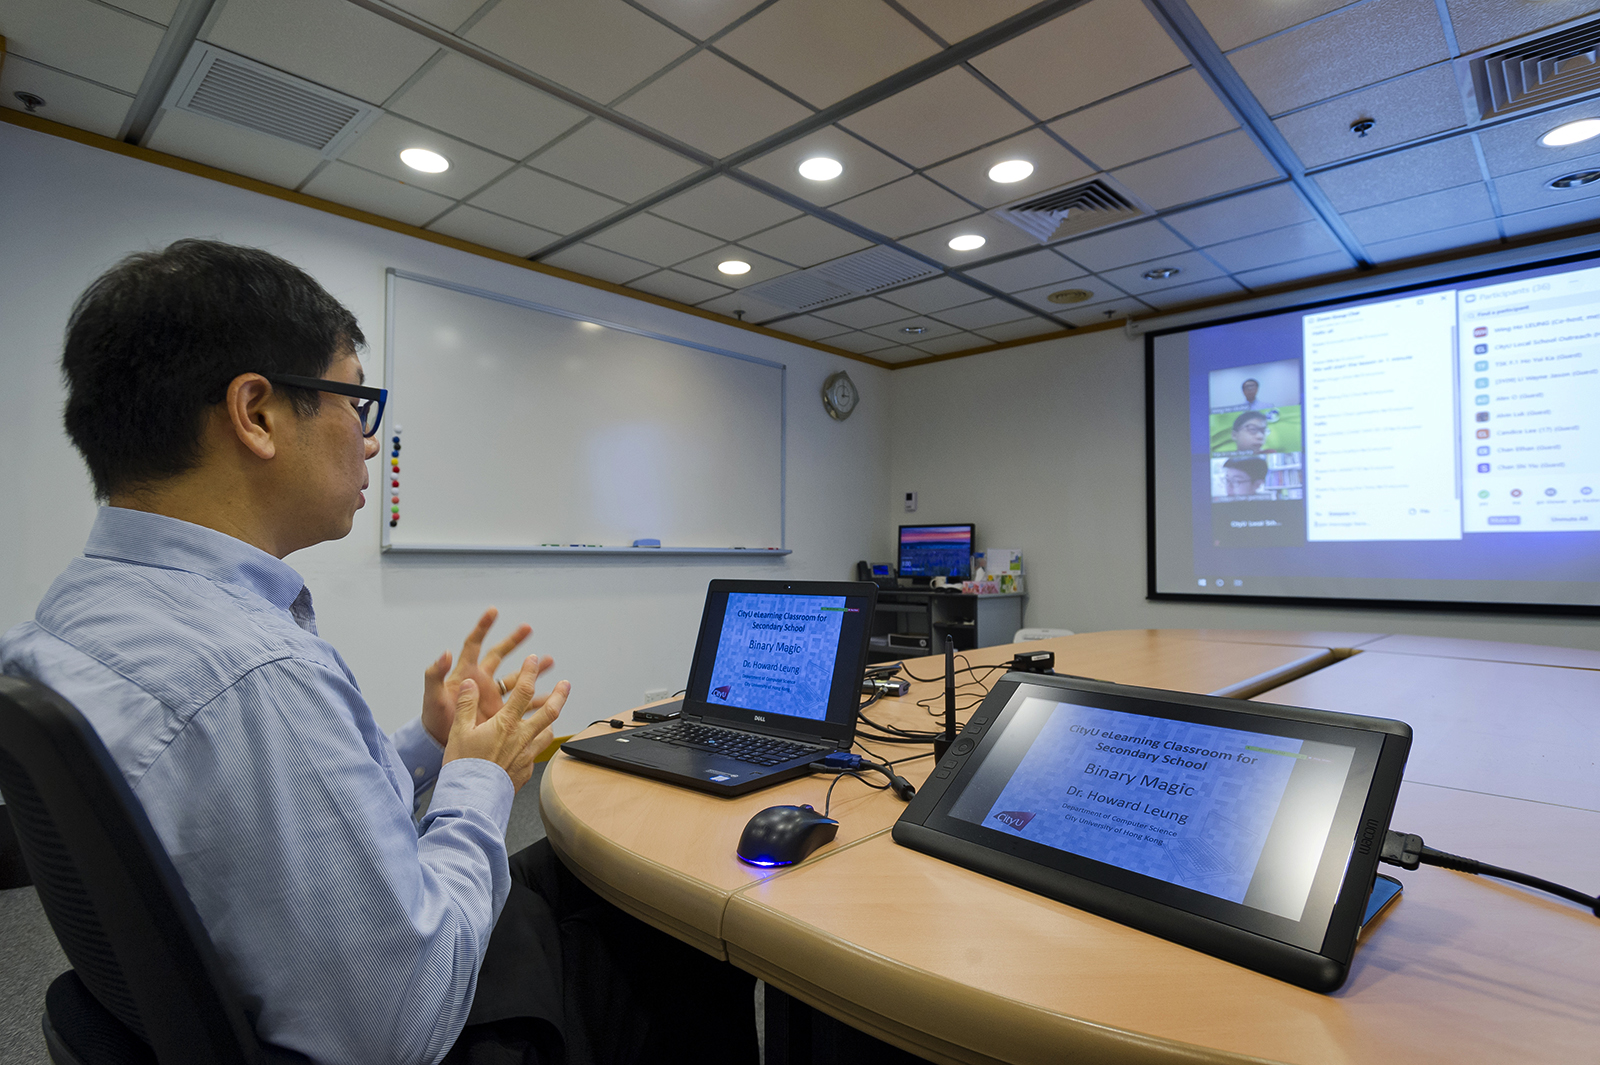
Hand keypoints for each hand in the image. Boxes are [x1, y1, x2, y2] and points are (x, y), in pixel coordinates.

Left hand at [421, 607, 552, 745]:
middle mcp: (481, 681)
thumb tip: (445, 653)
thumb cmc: (433, 719)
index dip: (483, 627)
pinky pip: (522, 704)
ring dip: (531, 670)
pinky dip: (536, 700)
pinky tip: (550, 698)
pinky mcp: (500, 713)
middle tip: (528, 628)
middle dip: (513, 640)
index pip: (474, 644)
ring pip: (516, 678)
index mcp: (466, 673)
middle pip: (499, 654)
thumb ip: (435, 675)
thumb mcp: (432, 697)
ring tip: (549, 661)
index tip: (494, 612)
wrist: (440, 744)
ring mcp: (492, 696)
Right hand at [444, 662, 567, 791]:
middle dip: (559, 694)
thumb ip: (466, 704)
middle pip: (549, 711)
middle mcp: (521, 737)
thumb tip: (470, 684)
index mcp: (505, 723)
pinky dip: (539, 744)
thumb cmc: (464, 766)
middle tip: (566, 684)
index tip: (533, 660)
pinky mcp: (525, 770)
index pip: (523, 690)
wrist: (472, 798)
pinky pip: (537, 753)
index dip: (530, 672)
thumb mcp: (459, 731)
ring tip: (554, 714)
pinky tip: (535, 744)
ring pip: (547, 733)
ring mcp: (526, 755)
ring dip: (552, 720)